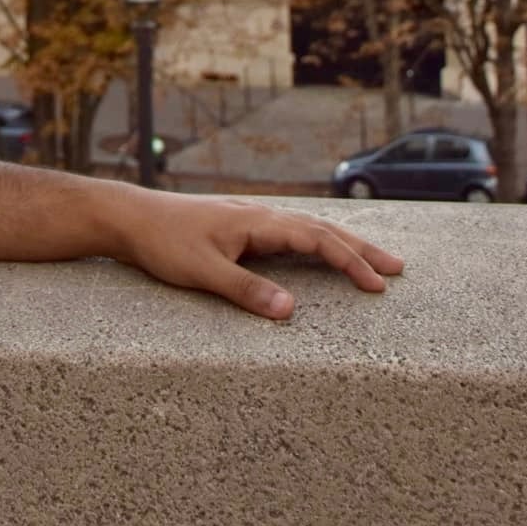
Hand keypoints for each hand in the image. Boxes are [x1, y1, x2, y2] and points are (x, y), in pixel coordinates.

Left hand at [111, 190, 404, 319]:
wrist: (130, 216)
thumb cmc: (163, 242)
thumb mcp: (203, 272)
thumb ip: (247, 291)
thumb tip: (291, 311)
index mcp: (257, 221)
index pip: (316, 239)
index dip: (350, 261)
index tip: (378, 285)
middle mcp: (260, 214)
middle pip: (320, 228)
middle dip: (360, 248)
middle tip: (396, 268)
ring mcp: (251, 217)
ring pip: (307, 226)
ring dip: (341, 241)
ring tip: (371, 259)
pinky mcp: (240, 225)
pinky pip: (290, 230)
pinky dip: (316, 239)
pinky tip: (319, 247)